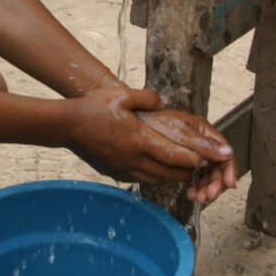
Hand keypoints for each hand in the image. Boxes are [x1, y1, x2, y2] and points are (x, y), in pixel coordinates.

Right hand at [66, 83, 235, 188]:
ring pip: (156, 180)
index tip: (208, 159)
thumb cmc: (94, 108)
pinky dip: (156, 178)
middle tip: (203, 168)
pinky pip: (142, 180)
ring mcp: (124, 169)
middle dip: (188, 172)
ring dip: (173, 177)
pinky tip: (160, 172)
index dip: (193, 159)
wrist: (67, 126)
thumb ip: (147, 98)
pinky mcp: (116, 173)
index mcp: (139, 140)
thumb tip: (165, 102)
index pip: (174, 155)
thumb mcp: (122, 95)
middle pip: (169, 173)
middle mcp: (134, 159)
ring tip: (186, 172)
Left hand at [137, 107, 237, 201]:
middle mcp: (200, 143)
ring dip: (206, 187)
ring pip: (206, 174)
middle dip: (216, 182)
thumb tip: (228, 153)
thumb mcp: (181, 133)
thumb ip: (203, 144)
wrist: (132, 124)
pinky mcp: (181, 163)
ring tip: (198, 198)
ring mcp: (191, 154)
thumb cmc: (154, 122)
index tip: (229, 184)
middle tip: (209, 195)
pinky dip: (195, 187)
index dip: (229, 168)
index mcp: (203, 132)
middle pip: (217, 166)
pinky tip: (190, 194)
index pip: (225, 152)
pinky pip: (194, 178)